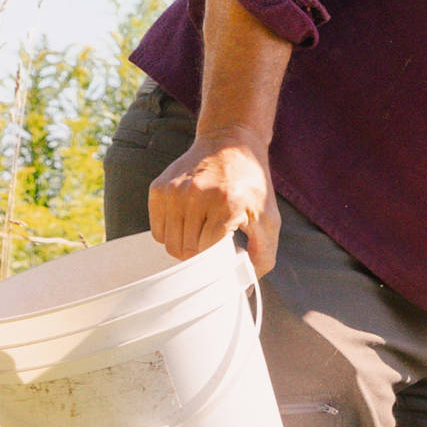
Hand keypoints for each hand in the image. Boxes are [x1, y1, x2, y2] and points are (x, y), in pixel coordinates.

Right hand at [150, 135, 279, 270]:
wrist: (230, 142)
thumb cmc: (252, 184)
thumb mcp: (269, 218)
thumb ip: (263, 255)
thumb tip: (244, 284)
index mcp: (226, 205)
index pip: (207, 253)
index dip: (215, 262)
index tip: (223, 257)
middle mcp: (196, 196)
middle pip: (185, 251)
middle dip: (200, 256)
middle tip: (213, 245)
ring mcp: (174, 191)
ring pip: (169, 243)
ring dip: (184, 246)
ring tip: (201, 233)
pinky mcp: (159, 188)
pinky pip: (157, 229)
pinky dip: (171, 233)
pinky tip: (187, 221)